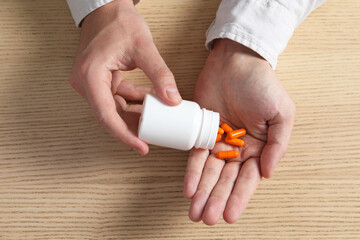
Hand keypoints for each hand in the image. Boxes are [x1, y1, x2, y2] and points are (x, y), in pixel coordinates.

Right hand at [68, 0, 181, 153]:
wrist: (106, 8)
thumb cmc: (117, 21)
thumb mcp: (143, 47)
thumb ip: (159, 74)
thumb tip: (172, 99)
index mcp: (90, 76)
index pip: (106, 116)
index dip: (124, 134)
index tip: (141, 146)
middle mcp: (86, 82)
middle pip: (110, 115)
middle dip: (133, 126)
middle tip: (154, 135)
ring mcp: (91, 82)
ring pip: (114, 108)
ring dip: (136, 113)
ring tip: (158, 116)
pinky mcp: (99, 80)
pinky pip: (117, 97)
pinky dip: (133, 101)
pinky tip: (150, 100)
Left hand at [183, 39, 294, 224]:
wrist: (236, 61)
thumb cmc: (263, 85)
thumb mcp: (282, 114)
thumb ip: (278, 145)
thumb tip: (267, 173)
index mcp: (259, 148)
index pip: (248, 179)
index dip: (238, 198)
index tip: (229, 216)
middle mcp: (238, 148)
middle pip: (226, 180)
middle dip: (216, 200)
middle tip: (207, 218)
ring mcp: (218, 140)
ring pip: (209, 172)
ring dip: (202, 192)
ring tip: (194, 211)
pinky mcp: (201, 130)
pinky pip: (196, 154)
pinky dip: (192, 172)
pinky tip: (188, 188)